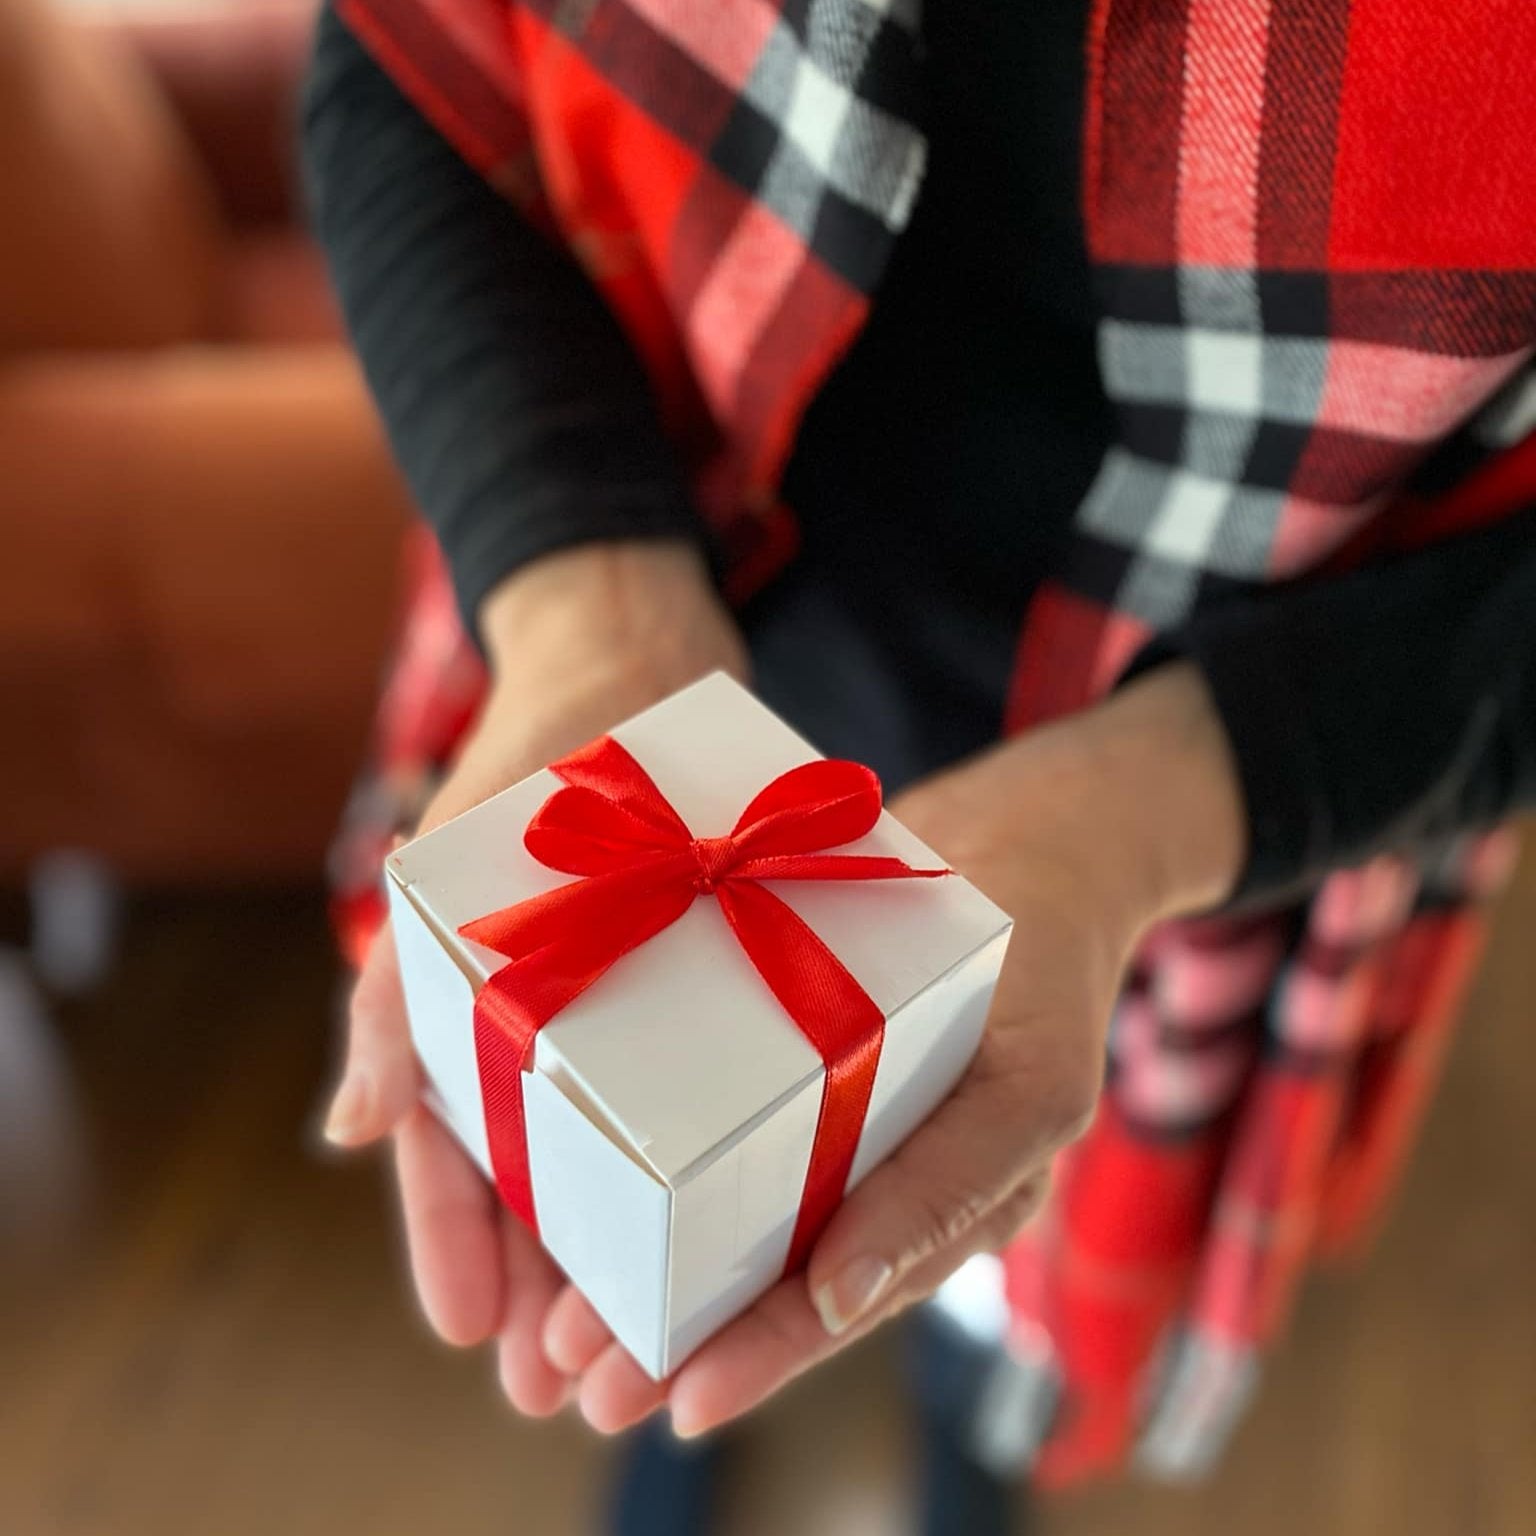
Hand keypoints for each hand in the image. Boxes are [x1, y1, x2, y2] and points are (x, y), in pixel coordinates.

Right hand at [322, 539, 745, 1413]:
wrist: (635, 647)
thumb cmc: (535, 746)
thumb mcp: (454, 872)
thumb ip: (397, 994)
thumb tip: (350, 1130)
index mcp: (466, 997)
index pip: (445, 1143)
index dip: (451, 1238)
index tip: (474, 1330)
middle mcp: (543, 1007)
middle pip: (533, 1168)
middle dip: (541, 1274)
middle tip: (562, 1379)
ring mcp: (622, 991)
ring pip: (613, 1141)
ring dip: (618, 1237)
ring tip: (641, 1330)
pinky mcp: (696, 968)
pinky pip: (690, 1078)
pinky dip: (693, 1147)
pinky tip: (727, 1208)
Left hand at [538, 662, 1246, 1436]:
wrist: (1026, 841)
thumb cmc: (1035, 953)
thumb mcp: (1029, 1083)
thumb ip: (952, 1191)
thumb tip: (838, 1296)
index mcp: (945, 1202)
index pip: (848, 1295)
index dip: (766, 1353)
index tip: (684, 1401)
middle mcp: (881, 1175)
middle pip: (776, 1276)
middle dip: (681, 1337)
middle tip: (585, 1386)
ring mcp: (835, 1121)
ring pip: (738, 1216)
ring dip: (651, 1274)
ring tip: (557, 1336)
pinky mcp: (789, 1064)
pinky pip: (723, 1130)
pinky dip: (656, 1173)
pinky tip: (580, 1206)